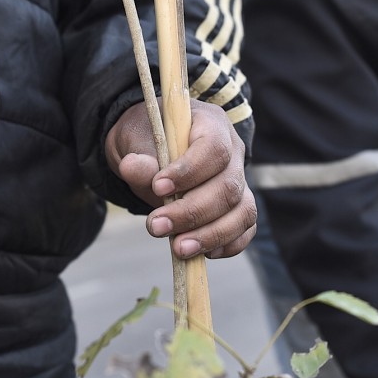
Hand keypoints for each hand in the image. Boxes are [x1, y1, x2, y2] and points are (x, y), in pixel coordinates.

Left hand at [104, 100, 256, 258]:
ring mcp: (240, 180)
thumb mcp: (134, 140)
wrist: (148, 149)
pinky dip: (228, 244)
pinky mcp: (238, 206)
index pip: (214, 149)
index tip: (158, 188)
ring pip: (242, 212)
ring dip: (210, 235)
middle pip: (228, 187)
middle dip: (192, 212)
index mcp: (211, 124)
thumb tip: (131, 167)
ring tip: (178, 249)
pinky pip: (245, 228)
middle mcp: (234, 152)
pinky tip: (202, 253)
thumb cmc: (145, 140)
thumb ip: (139, 157)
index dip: (190, 171)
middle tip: (156, 226)